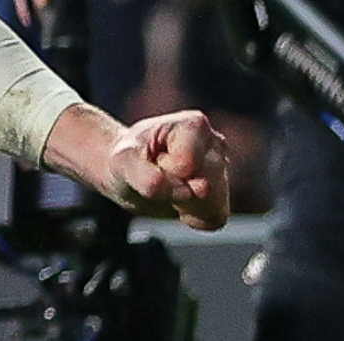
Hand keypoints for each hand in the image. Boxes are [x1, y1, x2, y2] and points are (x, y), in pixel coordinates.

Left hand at [43, 103, 229, 230]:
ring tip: (170, 187)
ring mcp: (222, 168)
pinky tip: (180, 202)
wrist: (128, 171)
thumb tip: (169, 188)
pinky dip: (194, 217)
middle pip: (206, 188)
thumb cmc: (127, 159)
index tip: (154, 163)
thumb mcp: (122, 163)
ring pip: (213, 205)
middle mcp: (215, 144)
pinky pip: (215, 217)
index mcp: (194, 125)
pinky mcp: (222, 192)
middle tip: (161, 177)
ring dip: (186, 205)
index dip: (166, 173)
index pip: (187, 166)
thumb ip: (143, 175)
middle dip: (177, 191)